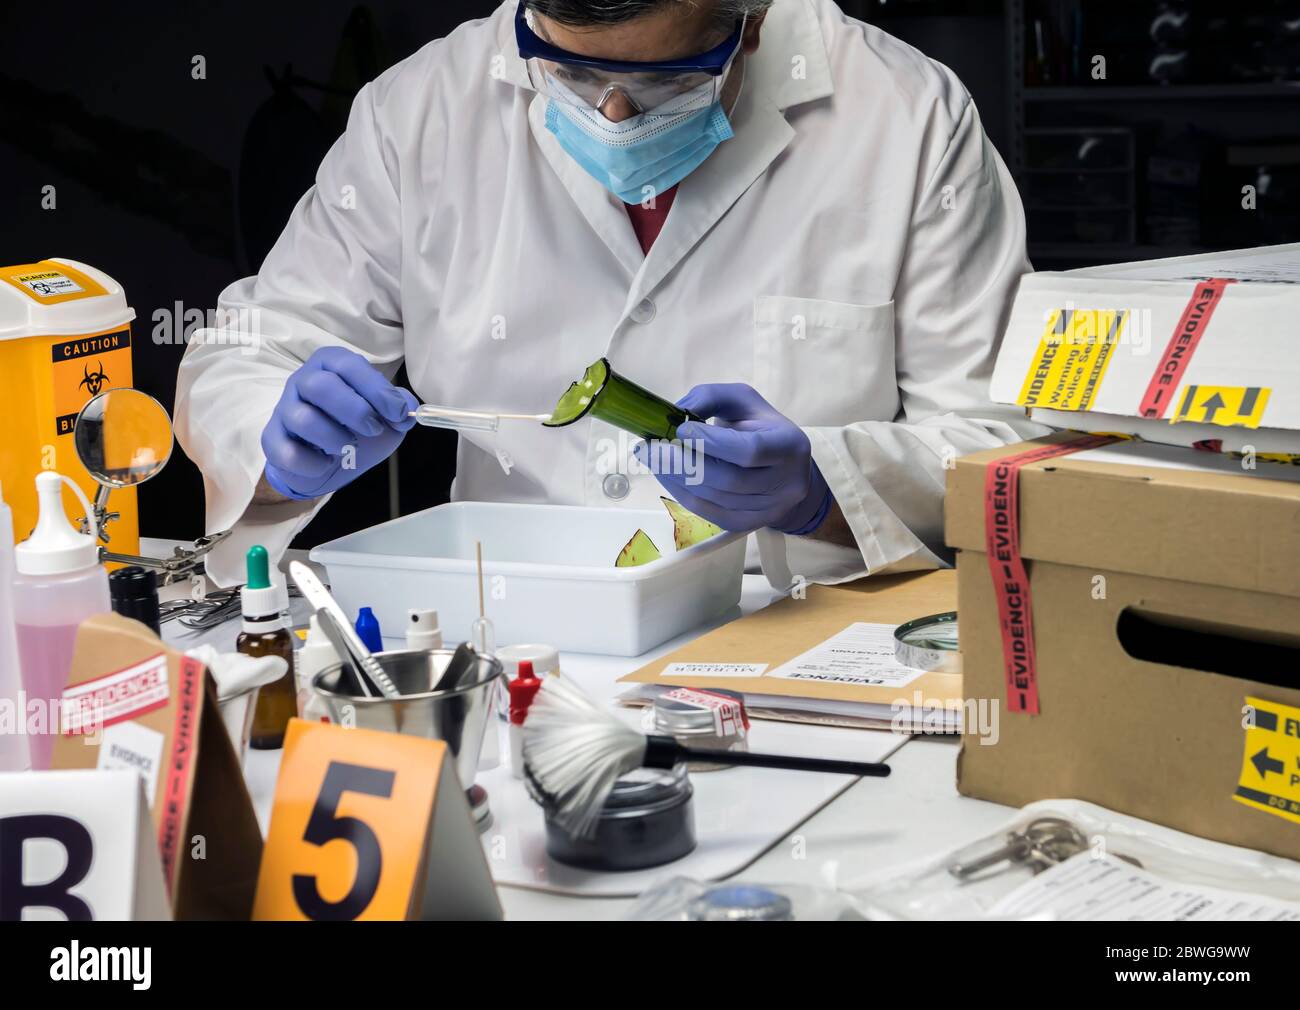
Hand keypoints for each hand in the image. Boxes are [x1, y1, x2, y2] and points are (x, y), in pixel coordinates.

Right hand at [261, 346, 417, 500]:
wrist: (326, 460)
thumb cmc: (355, 427)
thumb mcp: (385, 416)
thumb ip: (399, 408)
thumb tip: (408, 411)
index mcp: (330, 365)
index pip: (348, 365)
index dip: (377, 390)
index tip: (398, 414)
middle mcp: (303, 381)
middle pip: (319, 386)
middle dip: (354, 410)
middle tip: (373, 429)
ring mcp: (283, 409)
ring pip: (303, 418)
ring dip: (334, 437)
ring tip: (348, 446)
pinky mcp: (272, 439)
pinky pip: (287, 451)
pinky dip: (312, 463)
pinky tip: (326, 463)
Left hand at [635, 383, 831, 534]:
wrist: (787, 471)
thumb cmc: (761, 428)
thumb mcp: (743, 401)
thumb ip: (711, 397)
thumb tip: (677, 411)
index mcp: (789, 446)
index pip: (749, 450)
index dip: (711, 442)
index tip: (679, 430)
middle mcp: (785, 483)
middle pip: (728, 479)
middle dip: (682, 463)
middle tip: (649, 448)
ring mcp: (768, 510)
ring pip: (714, 498)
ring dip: (675, 478)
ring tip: (652, 458)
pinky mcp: (748, 525)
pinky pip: (709, 513)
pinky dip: (681, 494)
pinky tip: (665, 475)